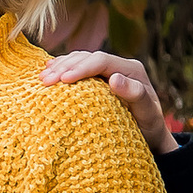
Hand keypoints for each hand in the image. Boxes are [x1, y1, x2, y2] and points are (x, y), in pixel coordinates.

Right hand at [38, 47, 174, 157]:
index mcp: (132, 69)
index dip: (81, 68)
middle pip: (88, 58)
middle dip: (65, 67)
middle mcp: (119, 66)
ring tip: (42, 77)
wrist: (151, 135)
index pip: (102, 61)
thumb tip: (115, 78)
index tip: (63, 80)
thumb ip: (136, 95)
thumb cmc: (149, 128)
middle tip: (45, 80)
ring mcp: (108, 70)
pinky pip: (77, 67)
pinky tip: (48, 69)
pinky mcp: (98, 79)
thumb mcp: (147, 115)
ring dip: (60, 66)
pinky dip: (62, 68)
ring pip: (80, 60)